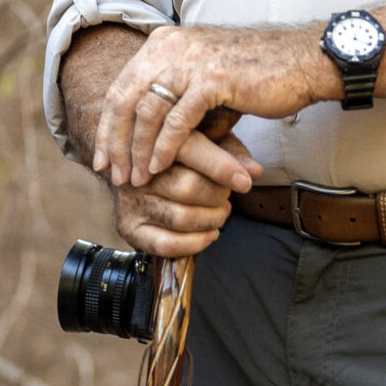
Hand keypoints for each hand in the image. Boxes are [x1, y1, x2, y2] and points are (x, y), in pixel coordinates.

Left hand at [94, 24, 331, 186]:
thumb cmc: (255, 75)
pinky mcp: (211, 79)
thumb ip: (176, 102)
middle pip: (125, 98)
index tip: (103, 155)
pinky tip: (160, 166)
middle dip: (114, 140)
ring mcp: (190, 60)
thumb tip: (150, 138)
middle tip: (111, 173)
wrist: (300, 62)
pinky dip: (165, 146)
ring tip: (136, 177)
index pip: (121, 86)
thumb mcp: (205, 82)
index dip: (108, 124)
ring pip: (147, 111)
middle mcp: (170, 46)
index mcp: (164, 43)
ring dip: (137, 149)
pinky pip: (177, 119)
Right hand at [111, 126, 261, 256]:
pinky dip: (195, 243)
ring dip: (211, 220)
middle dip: (217, 197)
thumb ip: (229, 152)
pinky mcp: (130, 228)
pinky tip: (209, 234)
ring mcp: (132, 202)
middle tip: (226, 197)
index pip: (191, 151)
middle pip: (187, 187)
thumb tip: (255, 171)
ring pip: (180, 217)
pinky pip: (166, 244)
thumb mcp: (203, 142)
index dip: (222, 167)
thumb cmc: (177, 156)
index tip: (245, 182)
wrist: (129, 171)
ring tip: (220, 214)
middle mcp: (140, 172)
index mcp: (156, 142)